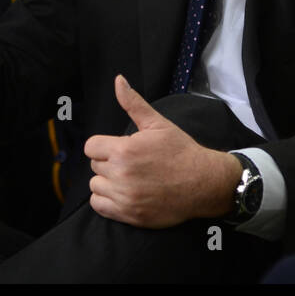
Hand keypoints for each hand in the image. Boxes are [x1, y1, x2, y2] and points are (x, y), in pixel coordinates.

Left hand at [83, 75, 242, 228]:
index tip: (119, 148)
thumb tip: (118, 80)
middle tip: (130, 163)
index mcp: (124, 150)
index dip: (104, 145)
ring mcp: (125, 197)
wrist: (203, 182)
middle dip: (108, 162)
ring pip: (96, 185)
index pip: (91, 147)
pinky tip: (123, 193)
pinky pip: (100, 206)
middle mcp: (121, 175)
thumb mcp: (157, 124)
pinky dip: (107, 200)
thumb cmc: (180, 151)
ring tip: (128, 178)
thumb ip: (133, 103)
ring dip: (107, 182)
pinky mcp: (129, 215)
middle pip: (94, 165)